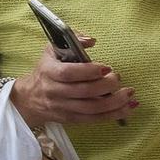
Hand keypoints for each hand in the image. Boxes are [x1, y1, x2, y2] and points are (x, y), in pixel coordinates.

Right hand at [12, 37, 136, 125]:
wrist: (30, 98)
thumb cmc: (46, 70)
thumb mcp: (52, 51)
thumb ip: (71, 40)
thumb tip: (91, 41)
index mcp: (49, 72)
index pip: (68, 73)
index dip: (89, 71)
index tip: (106, 67)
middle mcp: (55, 91)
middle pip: (84, 92)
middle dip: (107, 85)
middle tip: (118, 77)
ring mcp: (64, 107)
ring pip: (93, 109)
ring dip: (116, 102)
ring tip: (129, 93)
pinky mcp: (72, 119)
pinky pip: (95, 119)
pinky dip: (115, 114)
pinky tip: (128, 108)